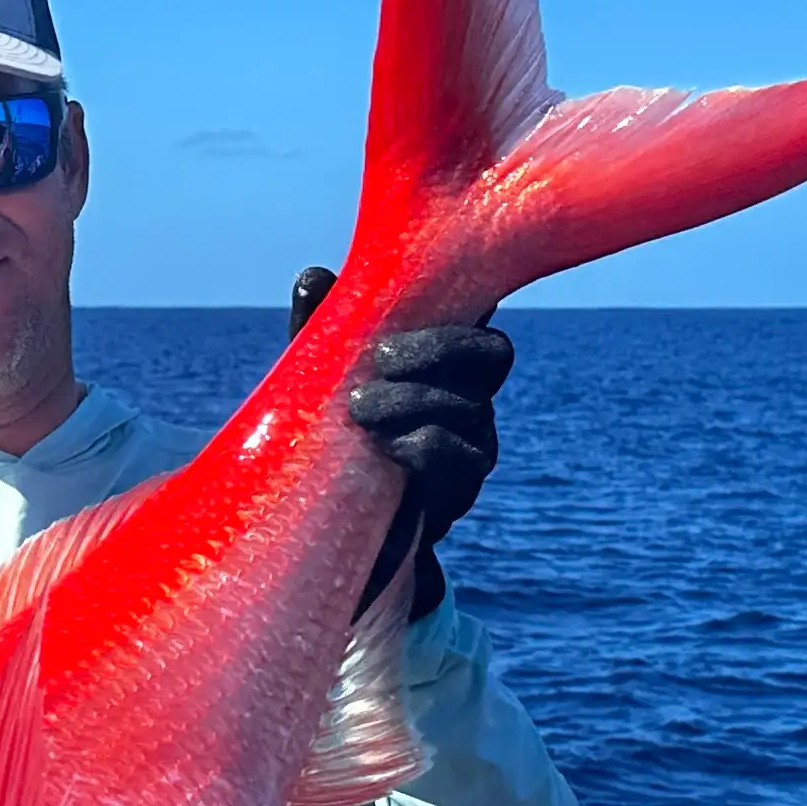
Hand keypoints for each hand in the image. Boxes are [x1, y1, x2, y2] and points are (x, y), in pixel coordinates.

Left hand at [291, 265, 512, 619]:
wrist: (332, 527)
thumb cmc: (334, 434)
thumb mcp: (320, 379)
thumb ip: (320, 329)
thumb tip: (314, 278)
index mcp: (447, 365)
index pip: (480, 327)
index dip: (461, 315)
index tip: (399, 327)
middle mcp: (472, 401)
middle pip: (492, 356)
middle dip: (437, 349)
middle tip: (378, 358)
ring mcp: (473, 448)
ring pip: (470, 408)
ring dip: (413, 400)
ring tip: (358, 409)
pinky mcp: (457, 494)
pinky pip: (458, 461)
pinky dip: (422, 446)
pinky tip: (385, 447)